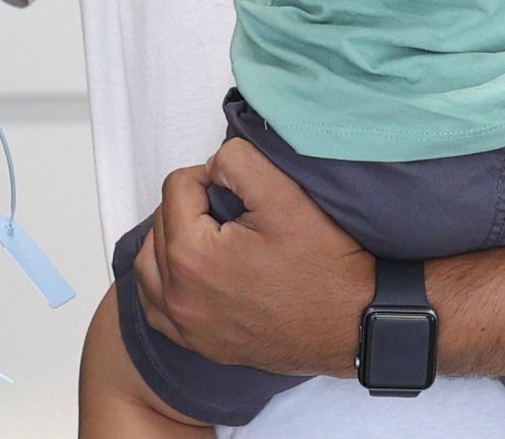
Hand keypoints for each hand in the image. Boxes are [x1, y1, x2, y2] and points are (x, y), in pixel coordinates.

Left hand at [134, 138, 370, 375]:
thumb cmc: (326, 268)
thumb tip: (212, 165)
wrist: (354, 325)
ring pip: (150, 261)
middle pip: (162, 220)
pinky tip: (194, 270)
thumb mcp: (287, 196)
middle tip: (236, 212)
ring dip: (173, 239)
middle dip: (193, 206)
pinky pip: (155, 304)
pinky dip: (165, 280)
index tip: (244, 191)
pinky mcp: (197, 343)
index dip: (212, 176)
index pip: (177, 186)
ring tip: (213, 234)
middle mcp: (178, 295)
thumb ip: (239, 162)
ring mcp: (185, 325)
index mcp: (192, 256)